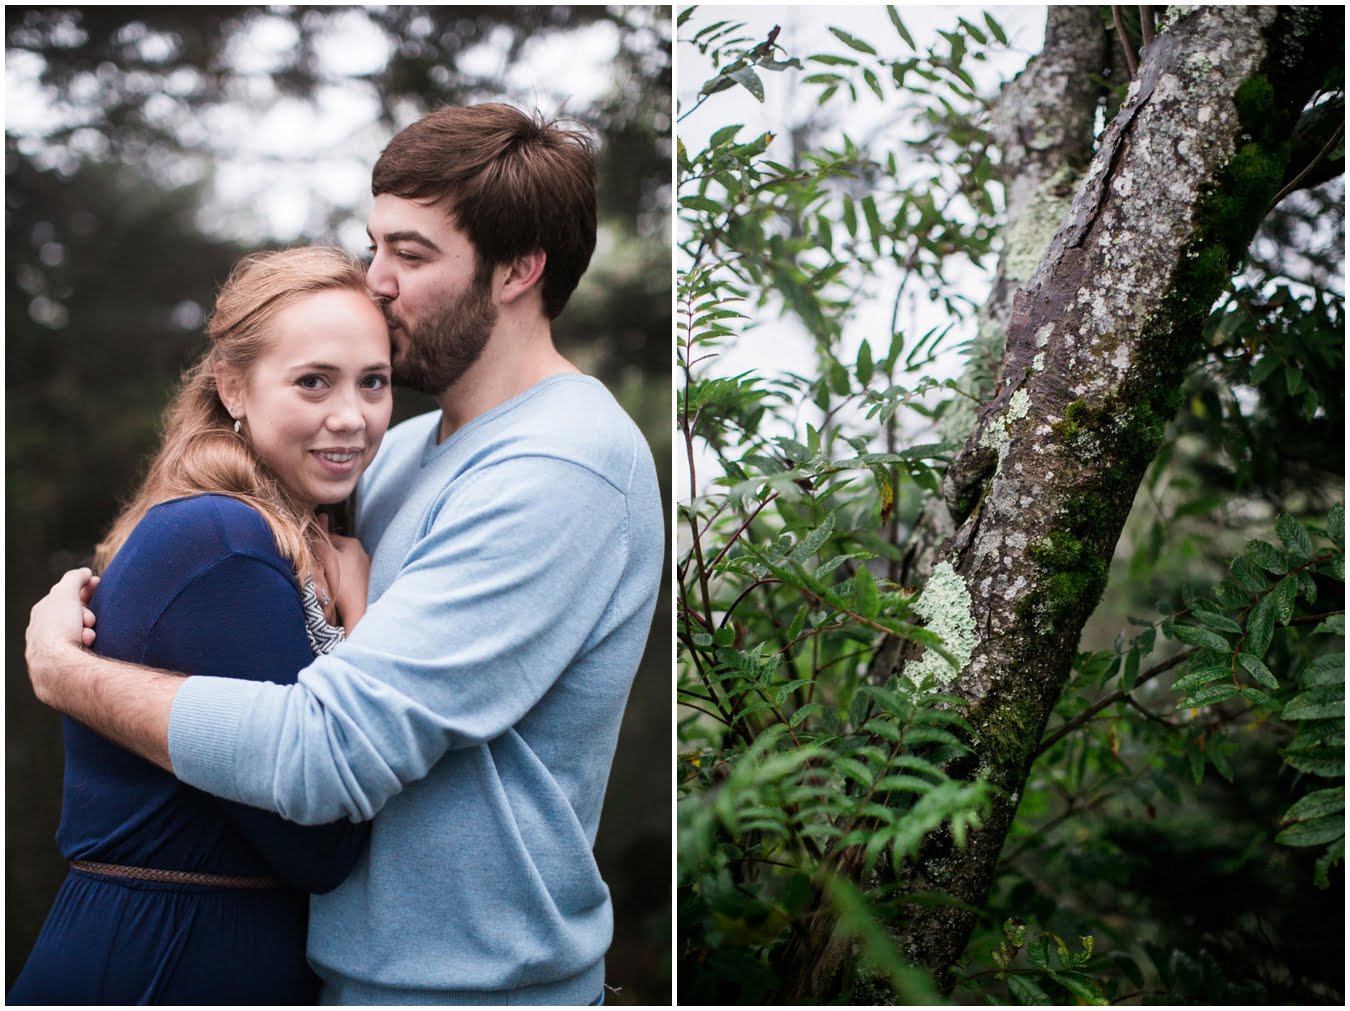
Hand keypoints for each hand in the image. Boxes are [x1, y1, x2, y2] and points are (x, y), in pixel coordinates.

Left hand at [26, 567, 97, 706]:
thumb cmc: (58, 628)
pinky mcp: (61, 662)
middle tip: (90, 620)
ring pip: (79, 631)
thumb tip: (85, 572)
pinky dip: (87, 644)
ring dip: (88, 630)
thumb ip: (75, 577)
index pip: (66, 595)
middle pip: (74, 614)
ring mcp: (51, 647)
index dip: (83, 590)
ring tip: (88, 635)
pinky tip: (87, 646)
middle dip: (87, 614)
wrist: (57, 664)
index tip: (97, 585)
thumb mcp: (66, 593)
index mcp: (41, 611)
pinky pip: (80, 648)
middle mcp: (43, 629)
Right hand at [312, 516, 371, 627]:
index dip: (314, 545)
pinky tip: (334, 588)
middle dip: (323, 557)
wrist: (359, 611)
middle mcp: (361, 552)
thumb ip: (319, 539)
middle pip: (334, 551)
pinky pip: (347, 575)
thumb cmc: (341, 583)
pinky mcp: (366, 582)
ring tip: (324, 581)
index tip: (306, 555)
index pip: (327, 537)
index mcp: (352, 543)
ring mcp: (365, 567)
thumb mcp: (326, 558)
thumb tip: (319, 516)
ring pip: (340, 564)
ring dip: (331, 569)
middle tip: (314, 570)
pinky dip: (339, 579)